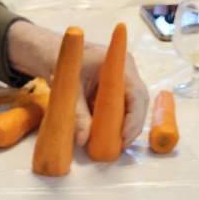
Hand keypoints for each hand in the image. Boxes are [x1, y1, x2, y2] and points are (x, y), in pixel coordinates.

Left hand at [6, 21, 148, 149]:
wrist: (58, 53)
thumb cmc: (65, 65)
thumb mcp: (70, 89)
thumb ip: (77, 114)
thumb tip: (83, 140)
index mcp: (119, 64)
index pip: (136, 93)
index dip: (133, 117)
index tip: (123, 137)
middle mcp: (128, 71)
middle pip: (140, 101)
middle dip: (134, 125)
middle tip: (122, 146)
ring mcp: (126, 78)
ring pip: (137, 104)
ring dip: (131, 125)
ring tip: (120, 145)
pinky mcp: (120, 87)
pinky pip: (128, 105)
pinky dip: (124, 120)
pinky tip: (116, 136)